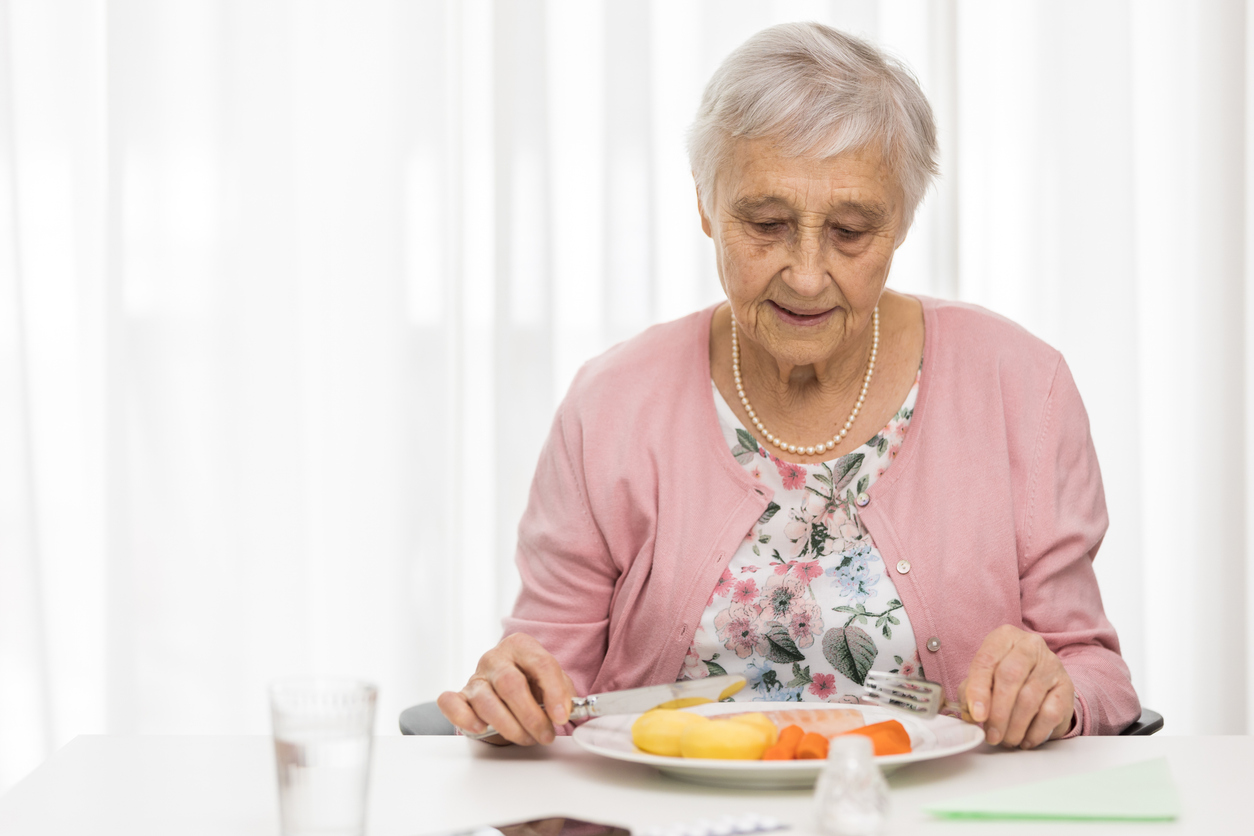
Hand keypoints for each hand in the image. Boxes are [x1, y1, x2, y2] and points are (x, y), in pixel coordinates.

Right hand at [436, 633, 575, 745]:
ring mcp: (475, 676)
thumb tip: (576, 712)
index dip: (554, 692)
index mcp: (522, 646)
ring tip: (526, 739)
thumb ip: (565, 694)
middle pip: (511, 684)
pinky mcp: (459, 695)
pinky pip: (451, 703)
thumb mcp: (553, 682)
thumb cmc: (531, 684)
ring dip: (509, 726)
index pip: (541, 664)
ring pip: (486, 700)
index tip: (562, 716)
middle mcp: (495, 658)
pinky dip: (465, 718)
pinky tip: (482, 728)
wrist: (506, 687)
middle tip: (545, 735)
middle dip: (531, 716)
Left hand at [958, 624, 1073, 748]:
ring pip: (1030, 698)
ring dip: (1015, 726)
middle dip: (998, 712)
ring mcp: (1051, 665)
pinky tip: (1025, 740)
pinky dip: (1035, 731)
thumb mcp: (985, 678)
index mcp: (1004, 637)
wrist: (1042, 681)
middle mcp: (1030, 645)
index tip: (977, 715)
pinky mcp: (1066, 686)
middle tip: (992, 735)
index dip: (978, 690)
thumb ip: (971, 692)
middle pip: (1010, 677)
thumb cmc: (1006, 678)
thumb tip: (971, 714)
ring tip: (1006, 740)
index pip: (986, 660)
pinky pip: (1050, 713)